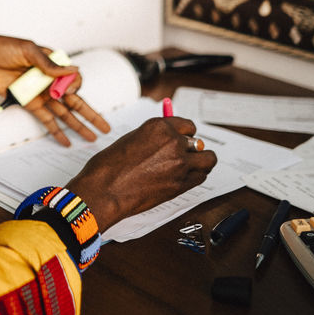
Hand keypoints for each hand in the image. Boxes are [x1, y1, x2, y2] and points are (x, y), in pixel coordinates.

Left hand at [0, 35, 109, 145]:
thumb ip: (49, 63)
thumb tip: (72, 69)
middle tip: (105, 127)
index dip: (75, 85)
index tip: (68, 87)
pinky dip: (56, 131)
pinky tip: (66, 141)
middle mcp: (49, 81)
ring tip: (92, 138)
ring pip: (64, 113)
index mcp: (53, 64)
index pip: (74, 79)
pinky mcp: (29, 103)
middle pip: (75, 100)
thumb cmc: (3, 48)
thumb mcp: (28, 50)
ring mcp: (40, 94)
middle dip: (90, 114)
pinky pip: (46, 120)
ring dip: (78, 126)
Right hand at [67, 116, 216, 233]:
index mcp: (159, 126)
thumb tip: (168, 139)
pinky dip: (196, 177)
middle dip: (193, 148)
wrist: (105, 189)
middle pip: (198, 142)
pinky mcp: (181, 184)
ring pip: (208, 160)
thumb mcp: (132, 139)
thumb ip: (154, 137)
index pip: (187, 125)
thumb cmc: (111, 165)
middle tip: (185, 155)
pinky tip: (184, 178)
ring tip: (191, 167)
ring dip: (201, 162)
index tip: (183, 138)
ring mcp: (179, 163)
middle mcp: (173, 142)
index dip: (185, 133)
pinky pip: (200, 177)